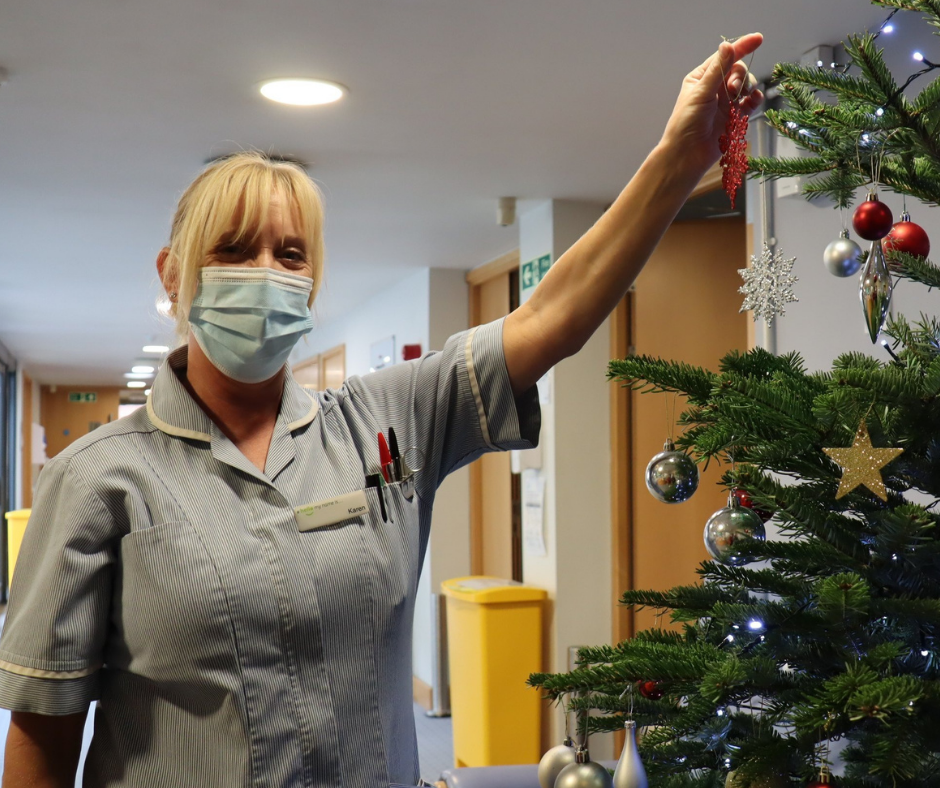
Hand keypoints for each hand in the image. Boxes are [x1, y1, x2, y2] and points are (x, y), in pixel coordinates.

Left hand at [660, 33, 764, 173]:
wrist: (686, 156)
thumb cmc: (686, 124)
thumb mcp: (700, 93)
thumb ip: (717, 70)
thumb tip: (727, 46)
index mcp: (701, 78)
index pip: (724, 57)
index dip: (742, 47)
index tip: (758, 38)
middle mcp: (714, 88)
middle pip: (738, 70)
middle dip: (740, 76)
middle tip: (733, 89)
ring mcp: (725, 103)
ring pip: (746, 86)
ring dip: (747, 88)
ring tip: (738, 99)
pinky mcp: (734, 117)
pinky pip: (750, 103)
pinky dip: (754, 99)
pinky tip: (754, 100)